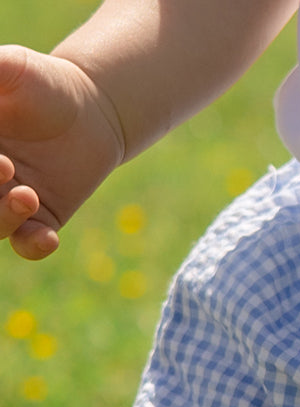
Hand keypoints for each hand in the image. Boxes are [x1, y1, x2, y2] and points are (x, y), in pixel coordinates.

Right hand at [0, 44, 124, 259]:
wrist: (93, 109)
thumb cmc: (42, 82)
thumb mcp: (8, 68)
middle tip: (4, 166)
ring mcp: (6, 200)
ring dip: (4, 216)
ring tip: (28, 195)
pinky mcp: (41, 219)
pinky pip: (28, 245)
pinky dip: (34, 246)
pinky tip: (48, 238)